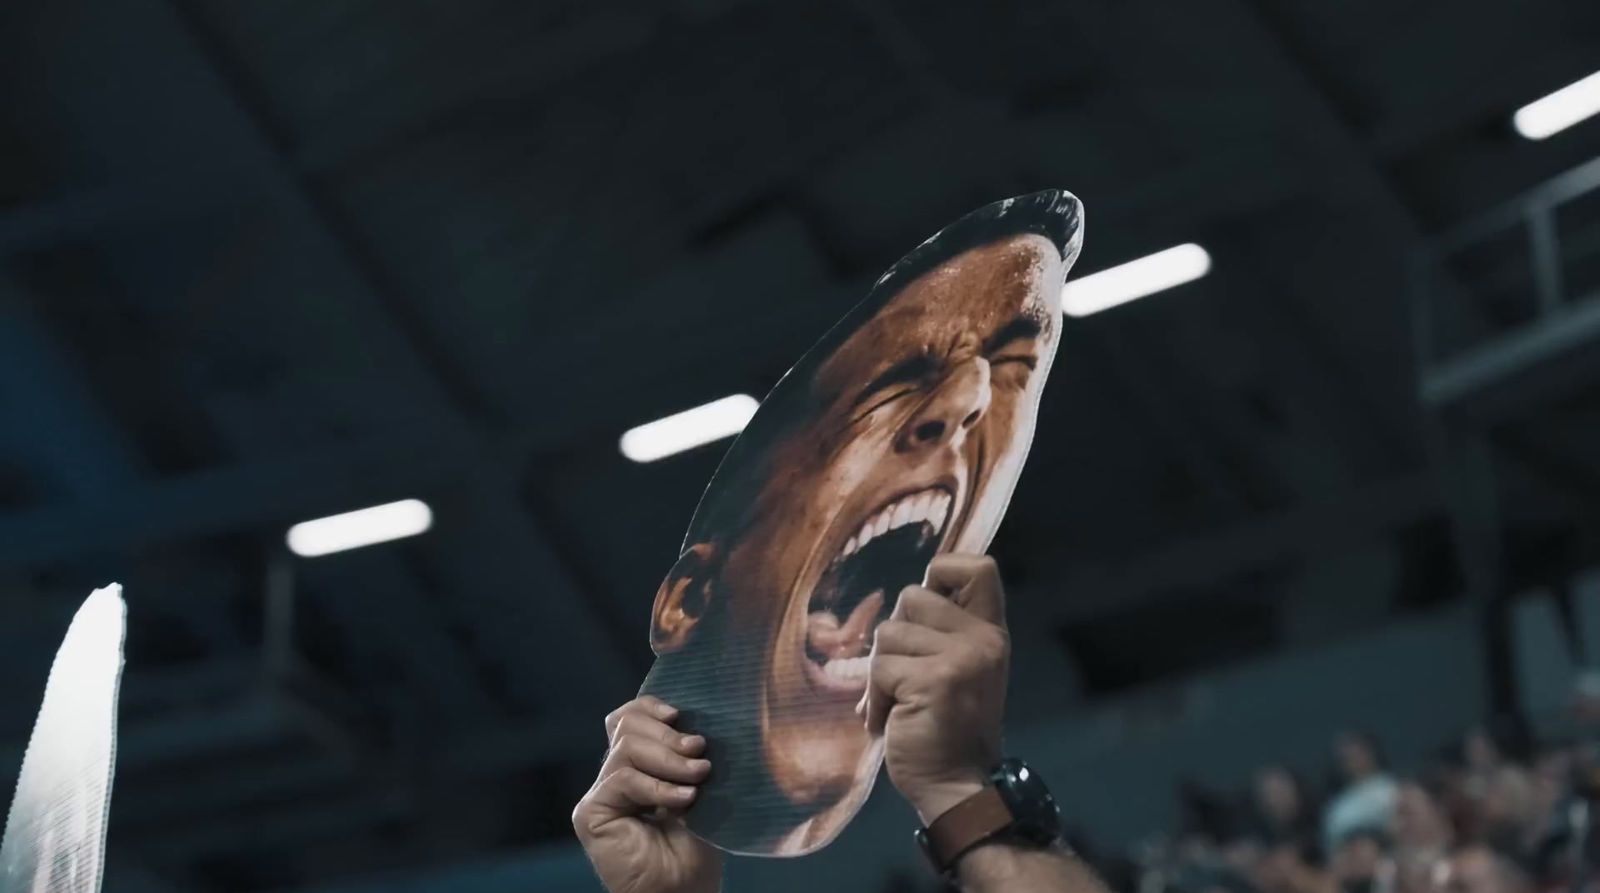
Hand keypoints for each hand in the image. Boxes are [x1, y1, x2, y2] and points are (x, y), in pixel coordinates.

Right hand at [572, 696, 721, 892]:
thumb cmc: (696, 848)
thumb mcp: (700, 790)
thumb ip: (688, 758)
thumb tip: (696, 725)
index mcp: (639, 765)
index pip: (629, 718)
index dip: (650, 707)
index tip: (680, 714)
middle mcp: (615, 775)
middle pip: (628, 725)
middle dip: (668, 734)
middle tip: (700, 752)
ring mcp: (601, 793)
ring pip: (627, 747)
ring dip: (670, 760)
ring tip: (698, 778)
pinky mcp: (591, 813)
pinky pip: (622, 779)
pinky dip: (657, 786)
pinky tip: (684, 800)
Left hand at [863, 553, 1008, 823]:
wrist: (956, 786)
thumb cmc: (945, 727)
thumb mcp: (956, 668)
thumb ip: (940, 631)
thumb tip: (903, 598)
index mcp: (990, 632)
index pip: (977, 566)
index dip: (941, 572)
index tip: (926, 612)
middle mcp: (984, 639)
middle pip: (912, 595)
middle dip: (894, 637)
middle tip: (903, 677)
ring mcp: (963, 659)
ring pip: (888, 633)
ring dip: (880, 674)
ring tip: (898, 704)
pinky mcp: (935, 681)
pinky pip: (879, 669)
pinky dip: (874, 699)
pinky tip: (890, 722)